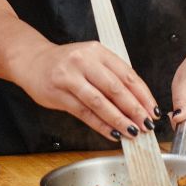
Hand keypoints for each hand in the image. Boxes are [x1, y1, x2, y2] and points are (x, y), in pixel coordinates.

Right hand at [12, 41, 157, 141]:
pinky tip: (111, 133)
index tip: (153, 110)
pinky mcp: (58, 93)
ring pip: (99, 102)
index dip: (143, 95)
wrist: (32, 60)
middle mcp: (84, 61)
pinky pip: (84, 112)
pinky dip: (100, 125)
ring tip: (132, 132)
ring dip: (118, 120)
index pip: (127, 74)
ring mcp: (69, 77)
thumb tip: (138, 103)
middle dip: (134, 109)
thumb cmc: (66, 63)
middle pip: (115, 88)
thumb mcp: (91, 59)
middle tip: (147, 124)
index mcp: (97, 51)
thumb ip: (111, 76)